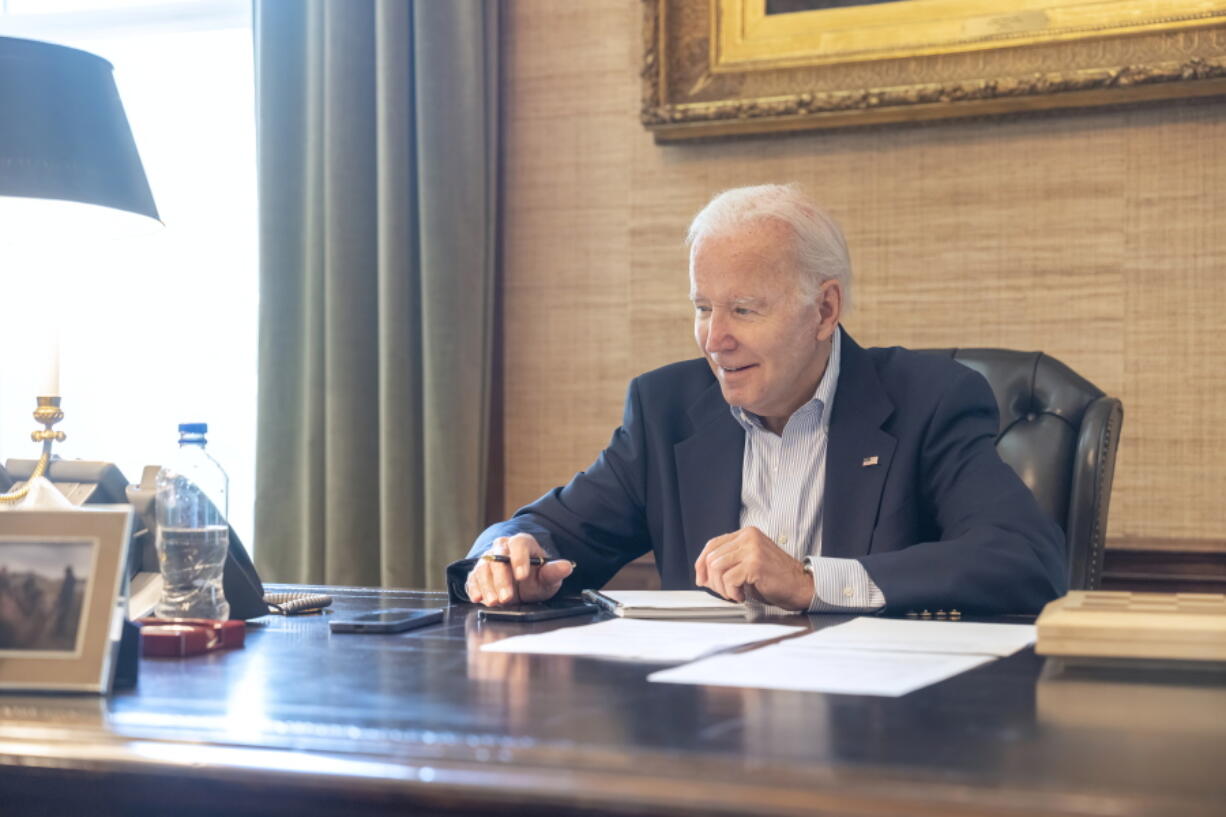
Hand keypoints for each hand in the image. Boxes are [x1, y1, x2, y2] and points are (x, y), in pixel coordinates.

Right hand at [464, 533, 573, 606]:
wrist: (522, 586)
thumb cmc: (536, 579)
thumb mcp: (548, 578)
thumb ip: (554, 572)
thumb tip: (566, 566)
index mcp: (522, 543)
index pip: (519, 544)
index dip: (520, 559)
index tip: (522, 576)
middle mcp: (503, 547)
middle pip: (498, 557)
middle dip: (502, 579)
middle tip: (507, 597)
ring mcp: (488, 559)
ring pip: (483, 568)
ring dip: (487, 586)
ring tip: (494, 602)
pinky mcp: (477, 573)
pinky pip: (473, 578)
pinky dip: (474, 588)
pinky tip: (478, 598)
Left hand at [694, 526, 812, 610]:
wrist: (802, 586)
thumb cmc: (777, 579)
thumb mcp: (750, 564)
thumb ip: (729, 562)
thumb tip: (702, 575)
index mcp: (747, 534)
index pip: (713, 544)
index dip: (702, 563)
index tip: (701, 578)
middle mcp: (749, 537)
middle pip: (711, 556)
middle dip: (712, 579)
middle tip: (723, 592)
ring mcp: (752, 549)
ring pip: (717, 567)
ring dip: (721, 587)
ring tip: (734, 594)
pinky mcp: (755, 564)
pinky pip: (729, 579)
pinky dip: (732, 592)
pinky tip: (742, 596)